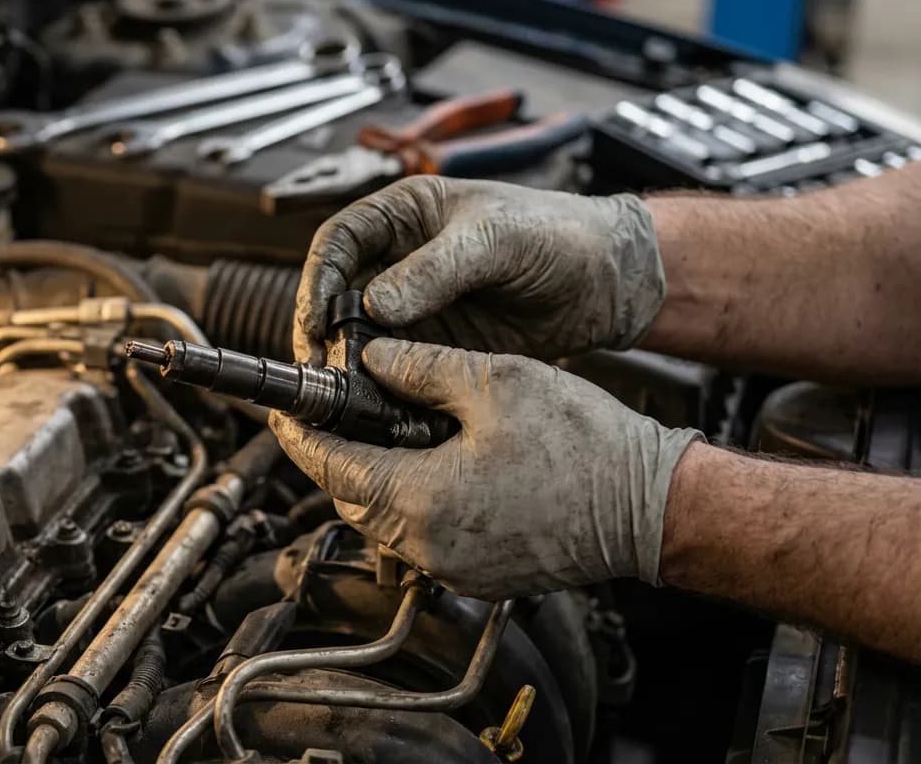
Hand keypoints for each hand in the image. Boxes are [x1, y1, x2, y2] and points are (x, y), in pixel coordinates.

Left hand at [270, 338, 701, 598]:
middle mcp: (426, 545)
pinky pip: (420, 534)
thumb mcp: (496, 382)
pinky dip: (414, 498)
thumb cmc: (586, 447)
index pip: (328, 465)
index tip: (283, 409)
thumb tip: (371, 358)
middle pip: (351, 494)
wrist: (651, 508)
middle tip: (342, 407)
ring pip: (384, 516)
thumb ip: (419, 368)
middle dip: (339, 451)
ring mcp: (450, 568)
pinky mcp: (474, 575)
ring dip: (378, 473)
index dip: (299, 432)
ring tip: (395, 427)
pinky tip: (437, 462)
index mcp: (420, 499)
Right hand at [293, 176, 663, 364]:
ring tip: (347, 393)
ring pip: (360, 337)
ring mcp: (416, 307)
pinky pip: (395, 367)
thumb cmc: (558, 233)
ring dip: (349, 364)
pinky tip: (380, 404)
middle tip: (324, 366)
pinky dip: (382, 387)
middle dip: (324, 331)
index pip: (338, 241)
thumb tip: (376, 302)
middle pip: (338, 296)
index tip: (316, 318)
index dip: (318, 278)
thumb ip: (437, 269)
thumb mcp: (496, 239)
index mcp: (405, 216)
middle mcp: (401, 261)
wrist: (609, 282)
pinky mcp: (436, 346)